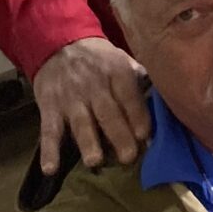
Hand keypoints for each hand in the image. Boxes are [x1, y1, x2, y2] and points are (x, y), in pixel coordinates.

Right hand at [32, 37, 151, 175]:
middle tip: (128, 157)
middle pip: (108, 113)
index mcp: (117, 72)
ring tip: (94, 162)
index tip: (145, 136)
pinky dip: (49, 150)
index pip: (129, 95)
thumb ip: (140, 80)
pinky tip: (51, 168)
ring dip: (87, 142)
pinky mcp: (49, 107)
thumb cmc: (100, 59)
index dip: (137, 115)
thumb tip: (164, 102)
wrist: (60, 43)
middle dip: (118, 135)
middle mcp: (94, 86)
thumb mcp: (122, 59)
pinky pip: (48, 131)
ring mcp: (70, 98)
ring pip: (81, 122)